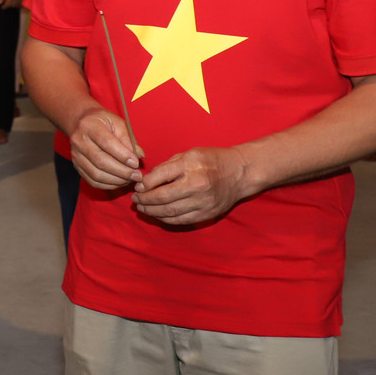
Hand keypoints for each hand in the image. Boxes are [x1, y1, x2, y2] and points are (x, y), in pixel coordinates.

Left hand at [0, 0, 25, 8]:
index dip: (4, 7)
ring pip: (18, 4)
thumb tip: (0, 3)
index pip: (7, 4)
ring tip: (11, 4)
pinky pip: (22, 0)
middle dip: (9, 6)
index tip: (2, 7)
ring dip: (14, 5)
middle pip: (13, 5)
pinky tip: (17, 2)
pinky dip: (20, 3)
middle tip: (6, 4)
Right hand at [69, 108, 142, 190]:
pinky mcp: (77, 166)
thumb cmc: (103, 122)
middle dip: (122, 171)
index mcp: (90, 127)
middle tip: (137, 176)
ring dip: (116, 180)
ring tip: (130, 179)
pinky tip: (119, 182)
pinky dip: (108, 185)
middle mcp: (79, 141)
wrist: (81, 123)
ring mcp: (76, 156)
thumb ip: (128, 139)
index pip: (106, 143)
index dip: (122, 155)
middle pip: (101, 161)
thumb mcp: (117, 123)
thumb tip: (139, 156)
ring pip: (96, 174)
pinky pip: (92, 181)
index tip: (136, 163)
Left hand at [132, 146, 249, 225]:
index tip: (137, 186)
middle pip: (162, 197)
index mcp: (191, 166)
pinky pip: (181, 220)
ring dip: (152, 211)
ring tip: (142, 208)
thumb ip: (167, 166)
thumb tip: (146, 180)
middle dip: (144, 200)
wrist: (240, 173)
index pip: (160, 176)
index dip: (144, 184)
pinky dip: (165, 219)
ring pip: (170, 211)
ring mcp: (203, 201)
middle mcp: (197, 185)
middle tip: (135, 199)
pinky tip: (157, 215)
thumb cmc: (212, 160)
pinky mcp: (207, 214)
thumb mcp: (189, 154)